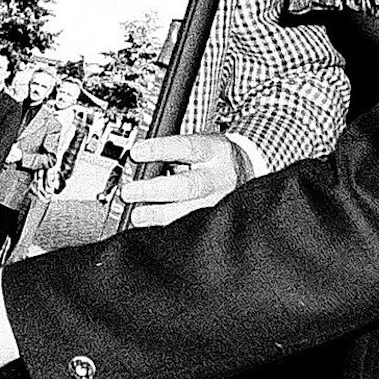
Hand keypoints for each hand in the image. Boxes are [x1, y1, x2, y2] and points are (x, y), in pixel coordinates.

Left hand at [117, 133, 242, 226]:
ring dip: (159, 215)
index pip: (186, 147)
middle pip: (188, 186)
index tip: (136, 153)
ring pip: (191, 212)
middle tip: (129, 191)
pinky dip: (170, 230)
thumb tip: (136, 164)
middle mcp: (219, 177)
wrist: (248, 173)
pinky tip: (152, 232)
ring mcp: (221, 202)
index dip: (160, 150)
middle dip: (155, 190)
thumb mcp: (199, 146)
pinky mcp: (218, 221)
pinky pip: (193, 229)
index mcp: (214, 151)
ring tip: (137, 215)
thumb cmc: (214, 159)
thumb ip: (172, 154)